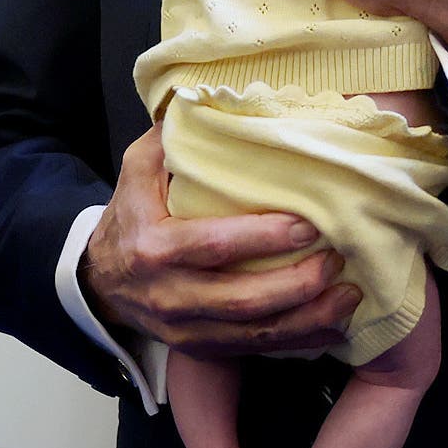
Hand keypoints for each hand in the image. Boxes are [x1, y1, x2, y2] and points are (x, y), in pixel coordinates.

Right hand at [81, 124, 360, 359]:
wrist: (98, 280)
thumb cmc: (130, 216)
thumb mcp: (137, 169)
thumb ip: (172, 136)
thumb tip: (209, 96)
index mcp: (155, 247)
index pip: (214, 245)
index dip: (263, 237)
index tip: (308, 223)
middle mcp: (170, 295)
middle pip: (242, 299)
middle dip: (297, 284)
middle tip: (338, 260)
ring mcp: (185, 329)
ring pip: (253, 334)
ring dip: (307, 320)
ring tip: (349, 297)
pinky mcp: (200, 349)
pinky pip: (253, 351)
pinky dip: (297, 342)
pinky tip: (332, 326)